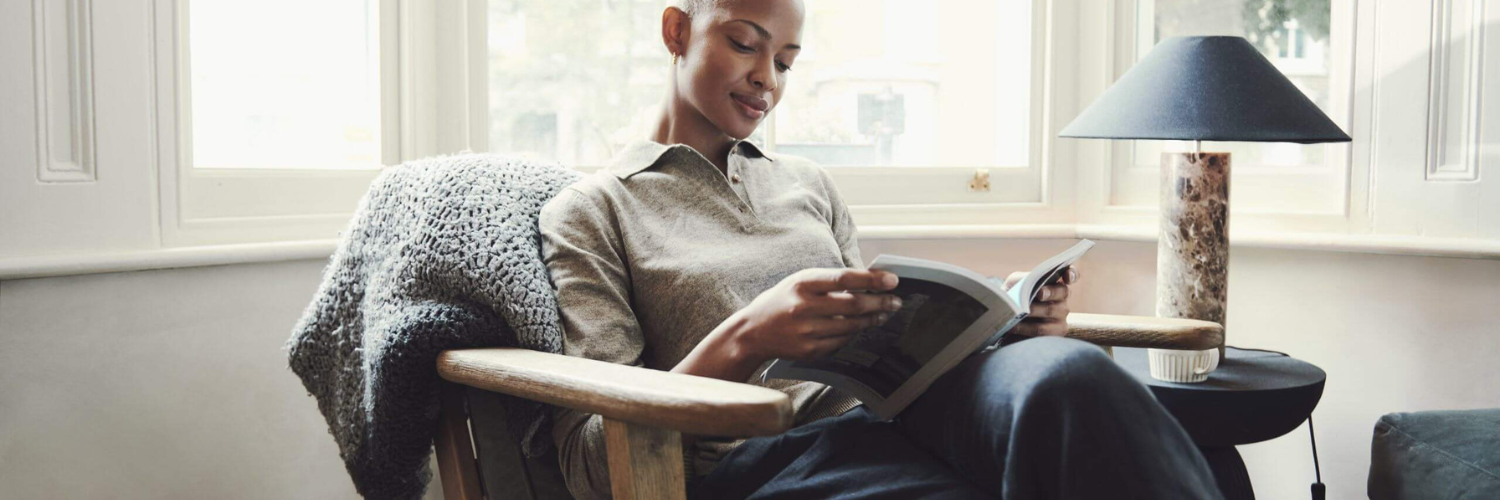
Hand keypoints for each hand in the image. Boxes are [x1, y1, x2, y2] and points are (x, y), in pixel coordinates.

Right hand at [727, 268, 902, 362]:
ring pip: (851, 326)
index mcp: (803, 283)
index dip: (872, 279)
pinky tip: (861, 327)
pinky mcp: (809, 350)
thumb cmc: (781, 301)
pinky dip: (853, 334)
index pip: (844, 278)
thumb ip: (829, 281)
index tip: (893, 280)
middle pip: (854, 305)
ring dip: (872, 320)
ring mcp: (807, 331)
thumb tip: (868, 281)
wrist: (752, 332)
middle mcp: (804, 307)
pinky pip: (841, 342)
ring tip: (883, 314)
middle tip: (896, 302)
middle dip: (880, 303)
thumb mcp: (799, 282)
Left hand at [1003, 266, 1079, 337]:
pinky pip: (1042, 329)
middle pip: (1062, 292)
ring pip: (1050, 310)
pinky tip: (1014, 325)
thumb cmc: (1014, 296)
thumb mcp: (1015, 283)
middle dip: (1050, 291)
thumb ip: (1021, 279)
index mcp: (1055, 282)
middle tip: (1039, 293)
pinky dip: (1026, 327)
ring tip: (1017, 311)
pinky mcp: (1056, 332)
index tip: (1067, 276)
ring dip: (1032, 311)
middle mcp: (1062, 298)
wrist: (1009, 319)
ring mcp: (1062, 315)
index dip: (1072, 273)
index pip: (1071, 274)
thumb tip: (1024, 283)